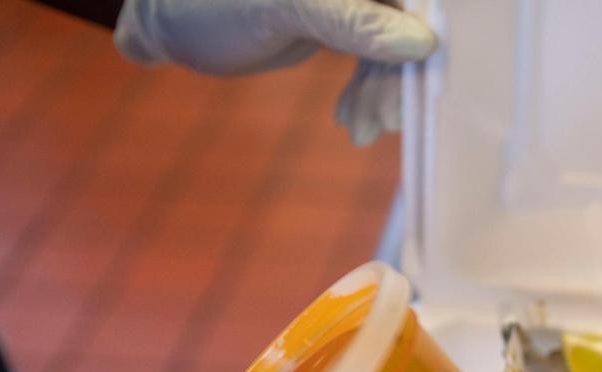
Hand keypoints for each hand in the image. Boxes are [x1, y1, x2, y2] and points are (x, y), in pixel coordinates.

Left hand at [114, 0, 435, 144]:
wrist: (168, 20)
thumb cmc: (211, 4)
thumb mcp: (281, 10)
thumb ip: (352, 21)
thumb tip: (421, 44)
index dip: (432, 27)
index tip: (430, 73)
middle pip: (412, 16)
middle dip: (403, 71)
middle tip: (385, 122)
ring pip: (398, 40)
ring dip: (386, 89)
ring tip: (363, 130)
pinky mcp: (345, 16)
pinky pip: (377, 52)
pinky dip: (370, 88)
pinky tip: (354, 118)